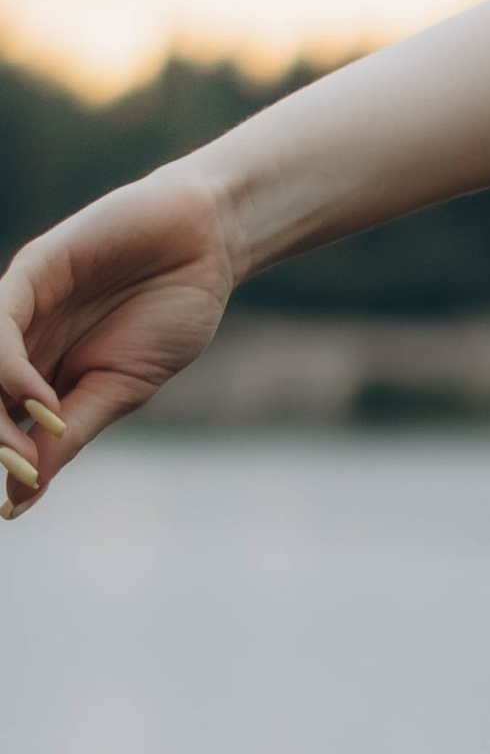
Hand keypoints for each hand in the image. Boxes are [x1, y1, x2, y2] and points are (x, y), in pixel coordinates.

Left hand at [0, 160, 237, 513]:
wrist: (206, 248)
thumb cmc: (170, 315)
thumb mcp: (121, 391)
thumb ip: (70, 431)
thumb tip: (25, 489)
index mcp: (43, 373)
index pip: (6, 422)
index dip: (8, 461)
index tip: (15, 506)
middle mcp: (23, 341)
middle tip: (20, 477)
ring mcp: (23, 305)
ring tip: (22, 451)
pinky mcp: (32, 270)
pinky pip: (1, 322)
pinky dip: (12, 368)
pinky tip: (39, 399)